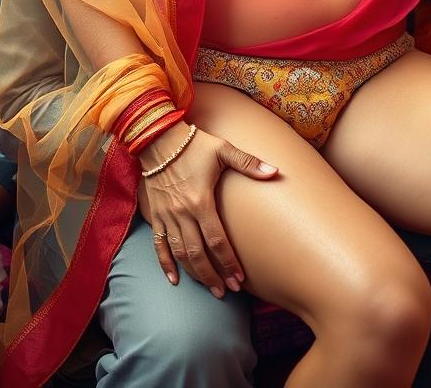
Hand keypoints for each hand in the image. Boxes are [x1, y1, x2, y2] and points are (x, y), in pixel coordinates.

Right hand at [137, 122, 276, 296]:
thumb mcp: (223, 149)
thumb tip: (275, 171)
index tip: (240, 279)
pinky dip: (165, 264)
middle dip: (213, 276)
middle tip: (227, 292)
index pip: (217, 240)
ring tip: (210, 289)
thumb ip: (248, 163)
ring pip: (180, 253)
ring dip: (195, 274)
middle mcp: (182, 213)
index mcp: (201, 201)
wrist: (157, 138)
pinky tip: (174, 280)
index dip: (229, 262)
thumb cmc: (194, 143)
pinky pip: (158, 244)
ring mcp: (167, 215)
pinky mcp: (155, 214)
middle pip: (198, 253)